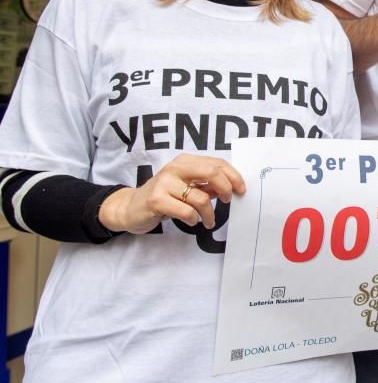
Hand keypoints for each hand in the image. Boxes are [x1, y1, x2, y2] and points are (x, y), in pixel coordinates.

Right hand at [99, 154, 245, 233]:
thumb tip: (231, 187)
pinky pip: (187, 211)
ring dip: (209, 214)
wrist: (131, 208)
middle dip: (226, 188)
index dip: (233, 176)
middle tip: (227, 201)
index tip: (241, 190)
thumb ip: (206, 185)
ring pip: (201, 198)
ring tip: (207, 220)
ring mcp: (165, 183)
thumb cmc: (164, 197)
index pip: (217, 163)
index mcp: (185, 161)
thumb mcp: (186, 186)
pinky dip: (194, 219)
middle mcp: (175, 168)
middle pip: (212, 172)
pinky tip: (192, 221)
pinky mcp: (157, 199)